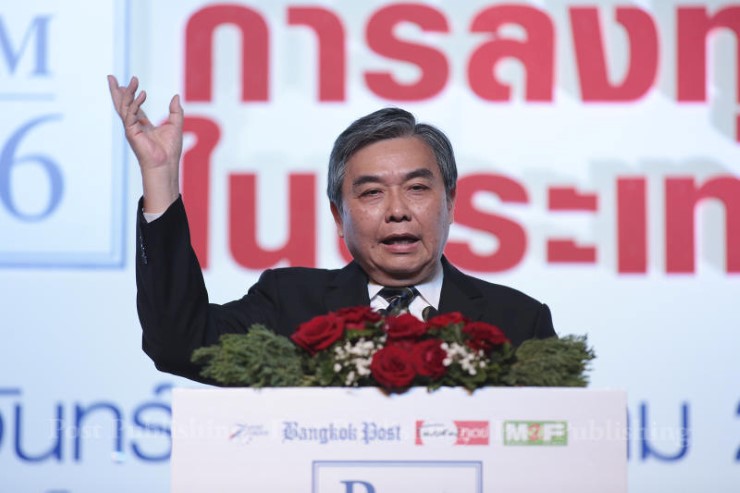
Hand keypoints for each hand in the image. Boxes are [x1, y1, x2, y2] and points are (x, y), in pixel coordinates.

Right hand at [107, 75, 182, 212]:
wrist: (166, 164)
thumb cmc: (170, 150)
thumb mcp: (175, 126)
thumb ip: (175, 111)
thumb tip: (176, 96)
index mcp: (143, 124)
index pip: (133, 106)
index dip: (130, 94)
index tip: (125, 83)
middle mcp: (134, 125)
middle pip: (122, 104)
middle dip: (116, 91)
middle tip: (111, 77)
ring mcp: (131, 129)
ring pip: (125, 107)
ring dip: (127, 93)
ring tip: (133, 81)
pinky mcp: (131, 132)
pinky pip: (130, 114)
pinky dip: (135, 103)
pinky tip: (142, 94)